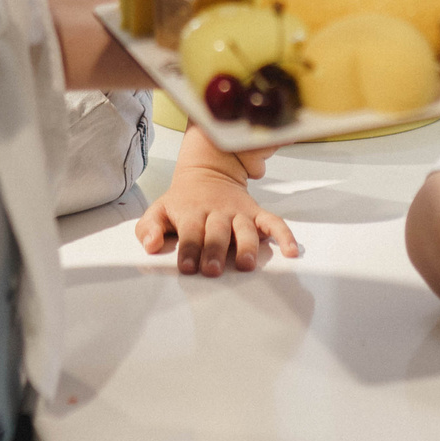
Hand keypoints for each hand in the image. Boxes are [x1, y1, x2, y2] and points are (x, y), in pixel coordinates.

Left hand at [135, 134, 301, 274]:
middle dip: (215, 250)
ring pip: (245, 229)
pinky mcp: (255, 213)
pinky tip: (290, 251)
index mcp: (192, 213)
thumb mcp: (159, 209)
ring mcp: (238, 213)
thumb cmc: (182, 201)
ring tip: (246, 263)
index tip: (187, 267)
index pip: (189, 233)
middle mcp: (217, 213)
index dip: (188, 250)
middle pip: (217, 232)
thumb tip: (150, 245)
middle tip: (213, 270)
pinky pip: (273, 222)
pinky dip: (284, 235)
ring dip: (246, 246)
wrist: (207, 170)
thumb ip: (149, 228)